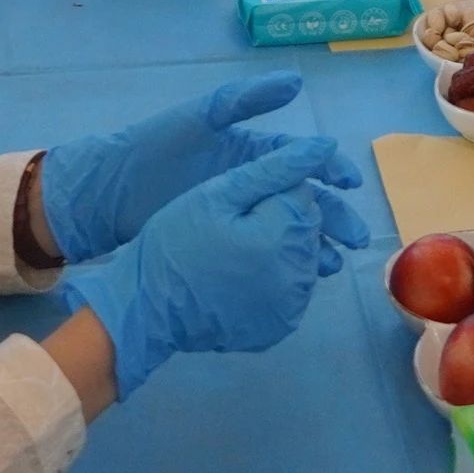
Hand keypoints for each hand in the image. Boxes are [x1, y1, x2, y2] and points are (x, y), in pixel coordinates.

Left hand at [39, 72, 362, 264]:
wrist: (112, 192)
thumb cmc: (157, 148)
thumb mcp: (201, 118)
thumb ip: (244, 99)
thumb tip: (296, 82)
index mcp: (250, 151)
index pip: (301, 158)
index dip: (328, 168)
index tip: (349, 182)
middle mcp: (251, 183)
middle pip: (304, 199)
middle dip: (333, 215)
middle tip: (354, 238)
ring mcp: (239, 215)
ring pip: (289, 230)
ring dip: (316, 245)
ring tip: (333, 265)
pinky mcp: (225, 241)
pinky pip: (264, 252)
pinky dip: (288, 264)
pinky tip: (302, 279)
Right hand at [61, 142, 365, 397]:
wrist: (148, 307)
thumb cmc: (176, 242)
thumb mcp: (217, 194)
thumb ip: (274, 168)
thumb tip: (325, 146)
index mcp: (282, 236)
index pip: (303, 194)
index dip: (271, 190)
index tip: (237, 202)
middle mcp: (297, 275)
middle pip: (308, 226)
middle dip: (281, 218)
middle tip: (233, 226)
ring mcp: (291, 306)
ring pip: (303, 256)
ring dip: (281, 246)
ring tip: (237, 251)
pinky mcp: (281, 326)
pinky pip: (292, 288)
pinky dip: (276, 276)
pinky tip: (241, 274)